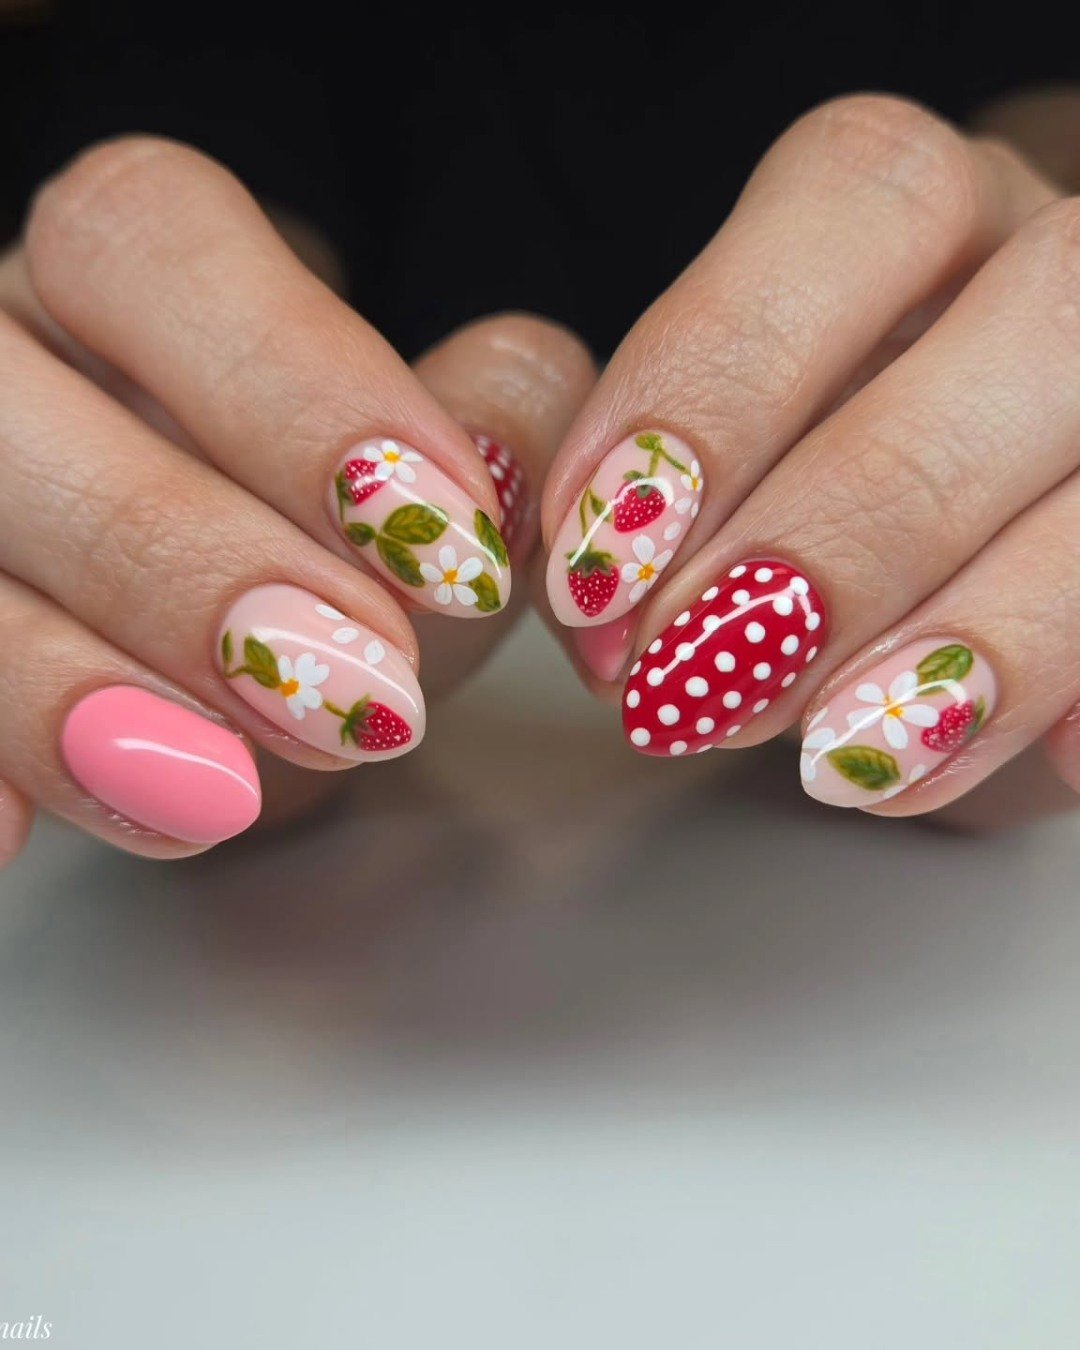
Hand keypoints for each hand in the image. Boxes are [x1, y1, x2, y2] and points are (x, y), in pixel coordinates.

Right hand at [0, 137, 593, 864]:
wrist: (265, 621)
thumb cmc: (350, 526)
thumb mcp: (446, 469)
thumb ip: (498, 422)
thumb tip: (498, 460)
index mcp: (127, 272)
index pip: (152, 238)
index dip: (295, 387)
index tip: (446, 543)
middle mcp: (7, 366)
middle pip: (5, 400)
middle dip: (182, 557)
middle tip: (362, 688)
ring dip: (67, 686)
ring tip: (229, 787)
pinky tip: (16, 835)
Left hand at [540, 92, 1079, 825]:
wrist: (934, 533)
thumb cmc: (779, 477)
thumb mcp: (681, 466)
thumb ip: (625, 490)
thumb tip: (588, 587)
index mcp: (920, 220)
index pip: (857, 197)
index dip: (721, 371)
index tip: (600, 553)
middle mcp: (1055, 280)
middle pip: (1041, 317)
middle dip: (852, 515)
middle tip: (694, 673)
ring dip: (969, 630)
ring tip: (818, 751)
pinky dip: (1058, 703)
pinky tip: (930, 772)